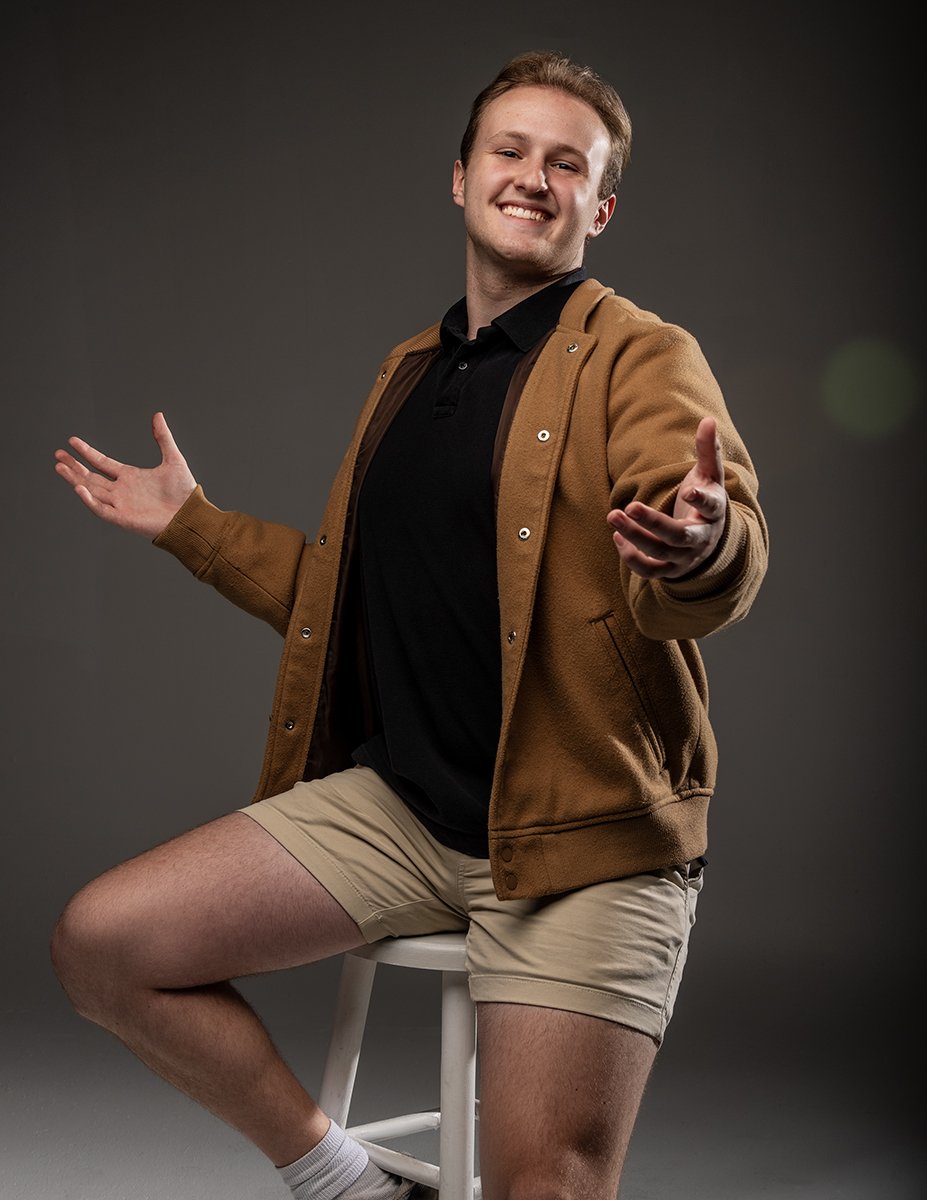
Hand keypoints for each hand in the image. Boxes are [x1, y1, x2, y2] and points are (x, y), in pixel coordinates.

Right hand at [54, 412, 196, 538]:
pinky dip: (89, 499)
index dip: (87, 452)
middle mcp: (121, 490)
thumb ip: (163, 437)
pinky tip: (79, 487)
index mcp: (130, 477)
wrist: (190, 514)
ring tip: (60, 467)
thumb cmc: (184, 491)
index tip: (72, 441)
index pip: (102, 462)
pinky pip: (101, 509)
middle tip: (58, 455)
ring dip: (75, 479)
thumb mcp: (173, 459)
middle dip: (74, 466)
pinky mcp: (123, 518)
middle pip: (91, 477)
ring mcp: (121, 505)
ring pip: (91, 490)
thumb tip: (157, 415)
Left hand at [607, 416, 727, 579]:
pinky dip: (632, 558)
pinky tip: (617, 537)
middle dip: (653, 522)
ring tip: (612, 515)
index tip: (689, 491)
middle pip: (678, 535)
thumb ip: (708, 450)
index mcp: (714, 513)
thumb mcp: (709, 476)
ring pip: (660, 553)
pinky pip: (650, 570)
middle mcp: (701, 539)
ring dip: (634, 537)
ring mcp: (685, 557)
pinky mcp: (670, 570)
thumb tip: (708, 420)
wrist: (709, 540)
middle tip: (629, 506)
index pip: (712, 508)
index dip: (702, 500)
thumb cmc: (705, 501)